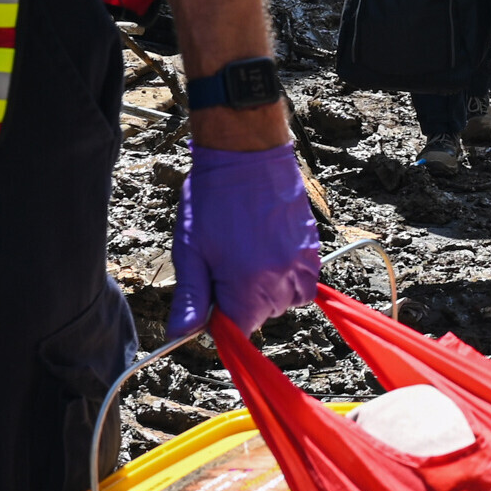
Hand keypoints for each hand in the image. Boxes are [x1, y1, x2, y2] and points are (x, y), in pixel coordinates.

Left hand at [168, 143, 319, 337]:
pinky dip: (288, 277)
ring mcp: (301, 263)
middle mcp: (280, 280)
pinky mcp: (311, 248)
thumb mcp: (190, 251)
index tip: (209, 299)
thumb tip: (179, 334)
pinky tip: (269, 253)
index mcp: (247, 286)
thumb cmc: (212, 200)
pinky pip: (304, 281)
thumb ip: (191, 297)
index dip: (218, 319)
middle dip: (241, 301)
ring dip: (267, 290)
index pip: (237, 330)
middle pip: (261, 315)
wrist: (246, 156)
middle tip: (223, 265)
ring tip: (247, 258)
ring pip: (285, 300)